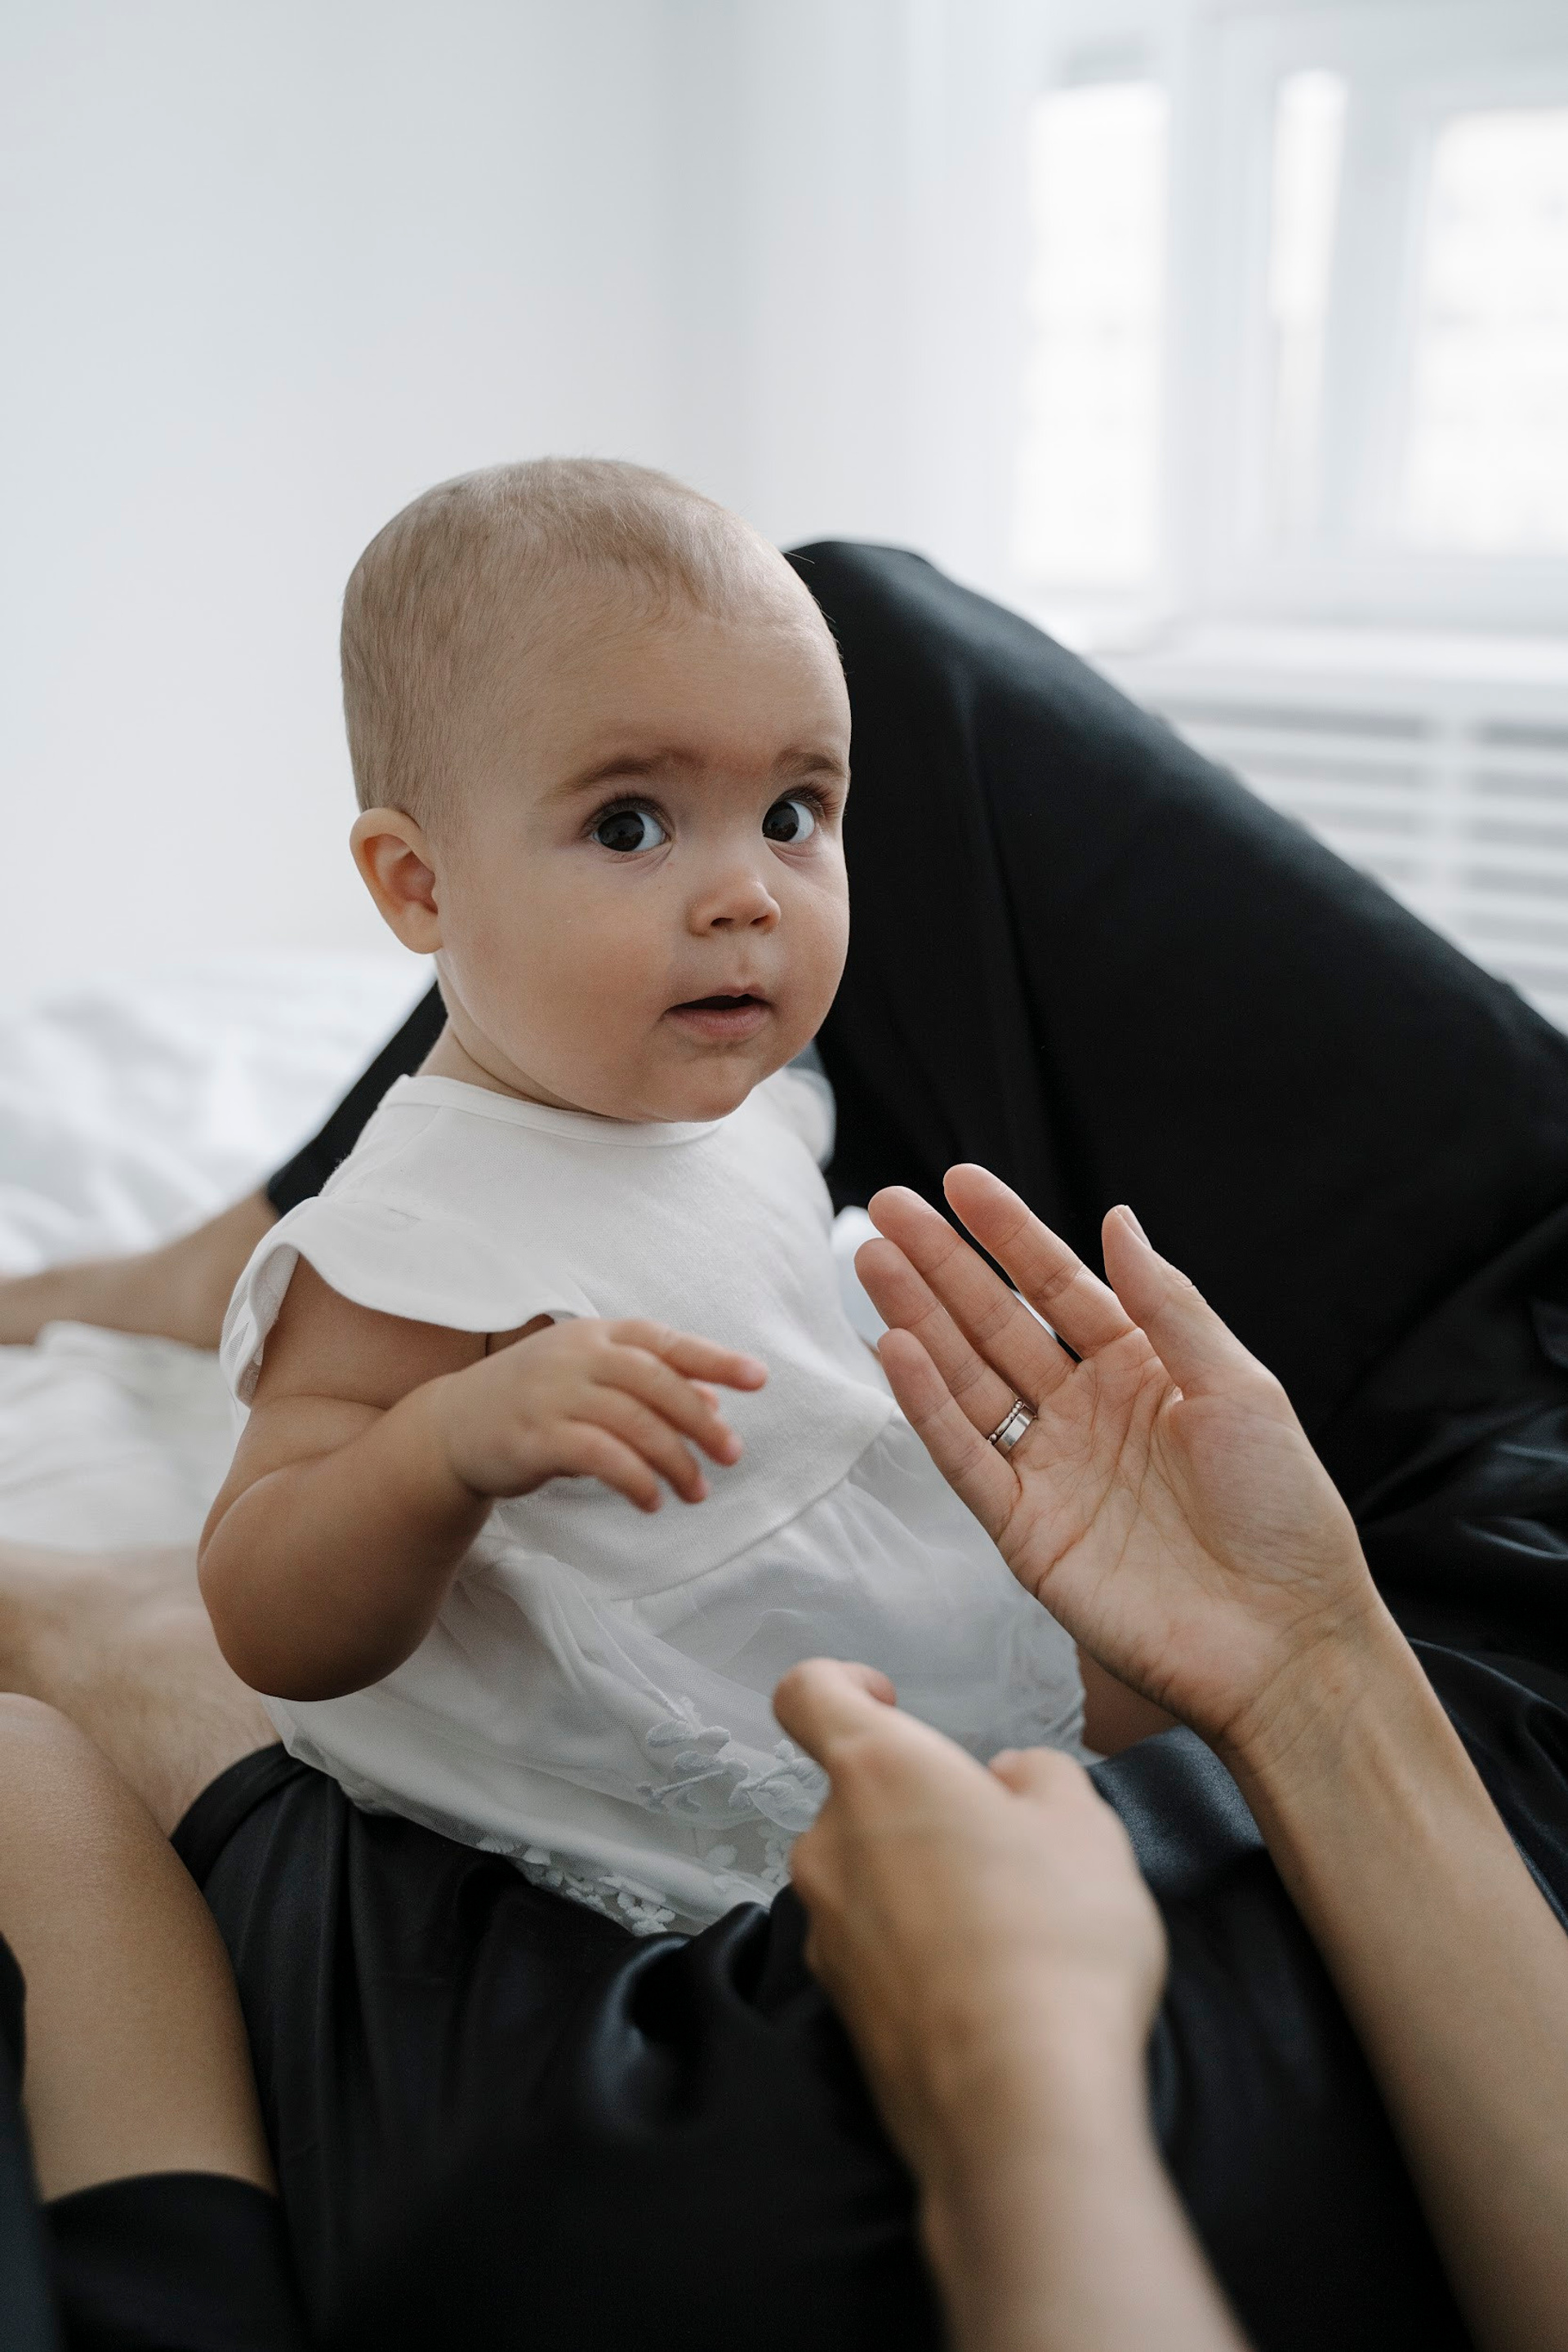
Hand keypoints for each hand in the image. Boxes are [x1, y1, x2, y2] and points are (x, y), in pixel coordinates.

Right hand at [430, 1317, 765, 1513]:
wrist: (452, 1426)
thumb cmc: (536, 1399)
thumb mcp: (591, 1380)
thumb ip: (648, 1388)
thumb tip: (714, 1408)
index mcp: (597, 1335)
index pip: (665, 1342)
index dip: (715, 1359)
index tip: (758, 1379)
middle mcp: (577, 1356)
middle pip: (657, 1383)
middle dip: (701, 1422)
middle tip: (732, 1456)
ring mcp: (554, 1394)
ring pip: (634, 1423)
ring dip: (674, 1461)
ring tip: (697, 1492)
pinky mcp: (536, 1437)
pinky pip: (600, 1457)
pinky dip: (635, 1480)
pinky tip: (653, 1501)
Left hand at [775, 1659, 1165, 2184]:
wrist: (1019, 2102)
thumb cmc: (1054, 1942)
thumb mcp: (1084, 1825)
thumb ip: (1040, 1777)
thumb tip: (1010, 1782)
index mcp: (877, 1773)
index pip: (807, 1693)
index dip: (844, 1683)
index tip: (892, 1700)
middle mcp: (829, 1845)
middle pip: (858, 1796)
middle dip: (921, 1806)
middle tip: (1004, 1842)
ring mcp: (827, 1932)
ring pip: (868, 1874)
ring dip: (921, 1879)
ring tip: (1009, 1922)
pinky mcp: (841, 2008)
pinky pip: (876, 1947)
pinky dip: (918, 1947)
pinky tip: (987, 1982)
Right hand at [856, 1167, 1384, 1757]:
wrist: (1285, 1640)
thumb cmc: (1286, 1514)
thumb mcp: (1241, 1389)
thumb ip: (1168, 1307)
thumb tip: (1118, 1220)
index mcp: (1144, 1371)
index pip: (1059, 1286)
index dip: (1009, 1233)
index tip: (959, 1181)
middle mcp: (1087, 1413)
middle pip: (996, 1323)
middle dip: (940, 1264)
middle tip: (885, 1208)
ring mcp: (1050, 1470)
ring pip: (967, 1380)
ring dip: (917, 1318)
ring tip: (871, 1258)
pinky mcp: (1023, 1531)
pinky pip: (964, 1457)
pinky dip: (926, 1405)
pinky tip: (895, 1347)